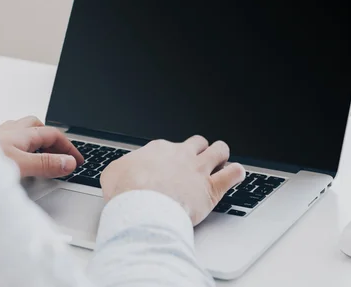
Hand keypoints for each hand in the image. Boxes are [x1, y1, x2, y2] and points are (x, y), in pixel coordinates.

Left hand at [0, 116, 83, 177]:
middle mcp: (11, 131)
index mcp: (23, 133)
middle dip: (53, 140)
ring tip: (40, 154)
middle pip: (39, 128)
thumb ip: (45, 164)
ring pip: (23, 132)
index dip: (69, 147)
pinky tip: (15, 158)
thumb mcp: (20, 165)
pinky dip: (19, 147)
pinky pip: (9, 141)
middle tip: (61, 155)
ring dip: (35, 141)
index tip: (77, 160)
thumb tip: (69, 162)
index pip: (55, 135)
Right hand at [100, 136, 245, 224]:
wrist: (143, 209)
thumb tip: (120, 174)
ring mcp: (199, 170)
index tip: (169, 165)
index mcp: (159, 150)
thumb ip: (121, 170)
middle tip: (198, 159)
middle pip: (198, 142)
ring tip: (221, 160)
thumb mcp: (113, 175)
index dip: (172, 156)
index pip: (170, 147)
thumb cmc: (127, 194)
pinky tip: (237, 174)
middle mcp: (182, 155)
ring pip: (219, 150)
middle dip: (200, 149)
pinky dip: (236, 173)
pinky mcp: (212, 188)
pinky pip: (232, 174)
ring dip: (221, 154)